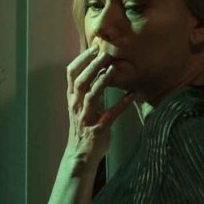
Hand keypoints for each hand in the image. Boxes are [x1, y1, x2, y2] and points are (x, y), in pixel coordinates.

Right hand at [64, 40, 134, 172]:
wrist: (81, 155)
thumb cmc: (83, 127)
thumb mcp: (81, 107)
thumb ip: (88, 90)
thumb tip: (99, 70)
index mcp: (72, 99)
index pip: (71, 74)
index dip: (81, 60)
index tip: (93, 48)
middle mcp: (76, 106)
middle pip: (81, 81)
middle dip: (92, 66)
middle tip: (105, 53)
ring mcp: (86, 118)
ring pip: (91, 96)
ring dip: (102, 81)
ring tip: (113, 68)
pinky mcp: (98, 129)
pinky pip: (110, 115)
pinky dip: (121, 104)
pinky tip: (132, 95)